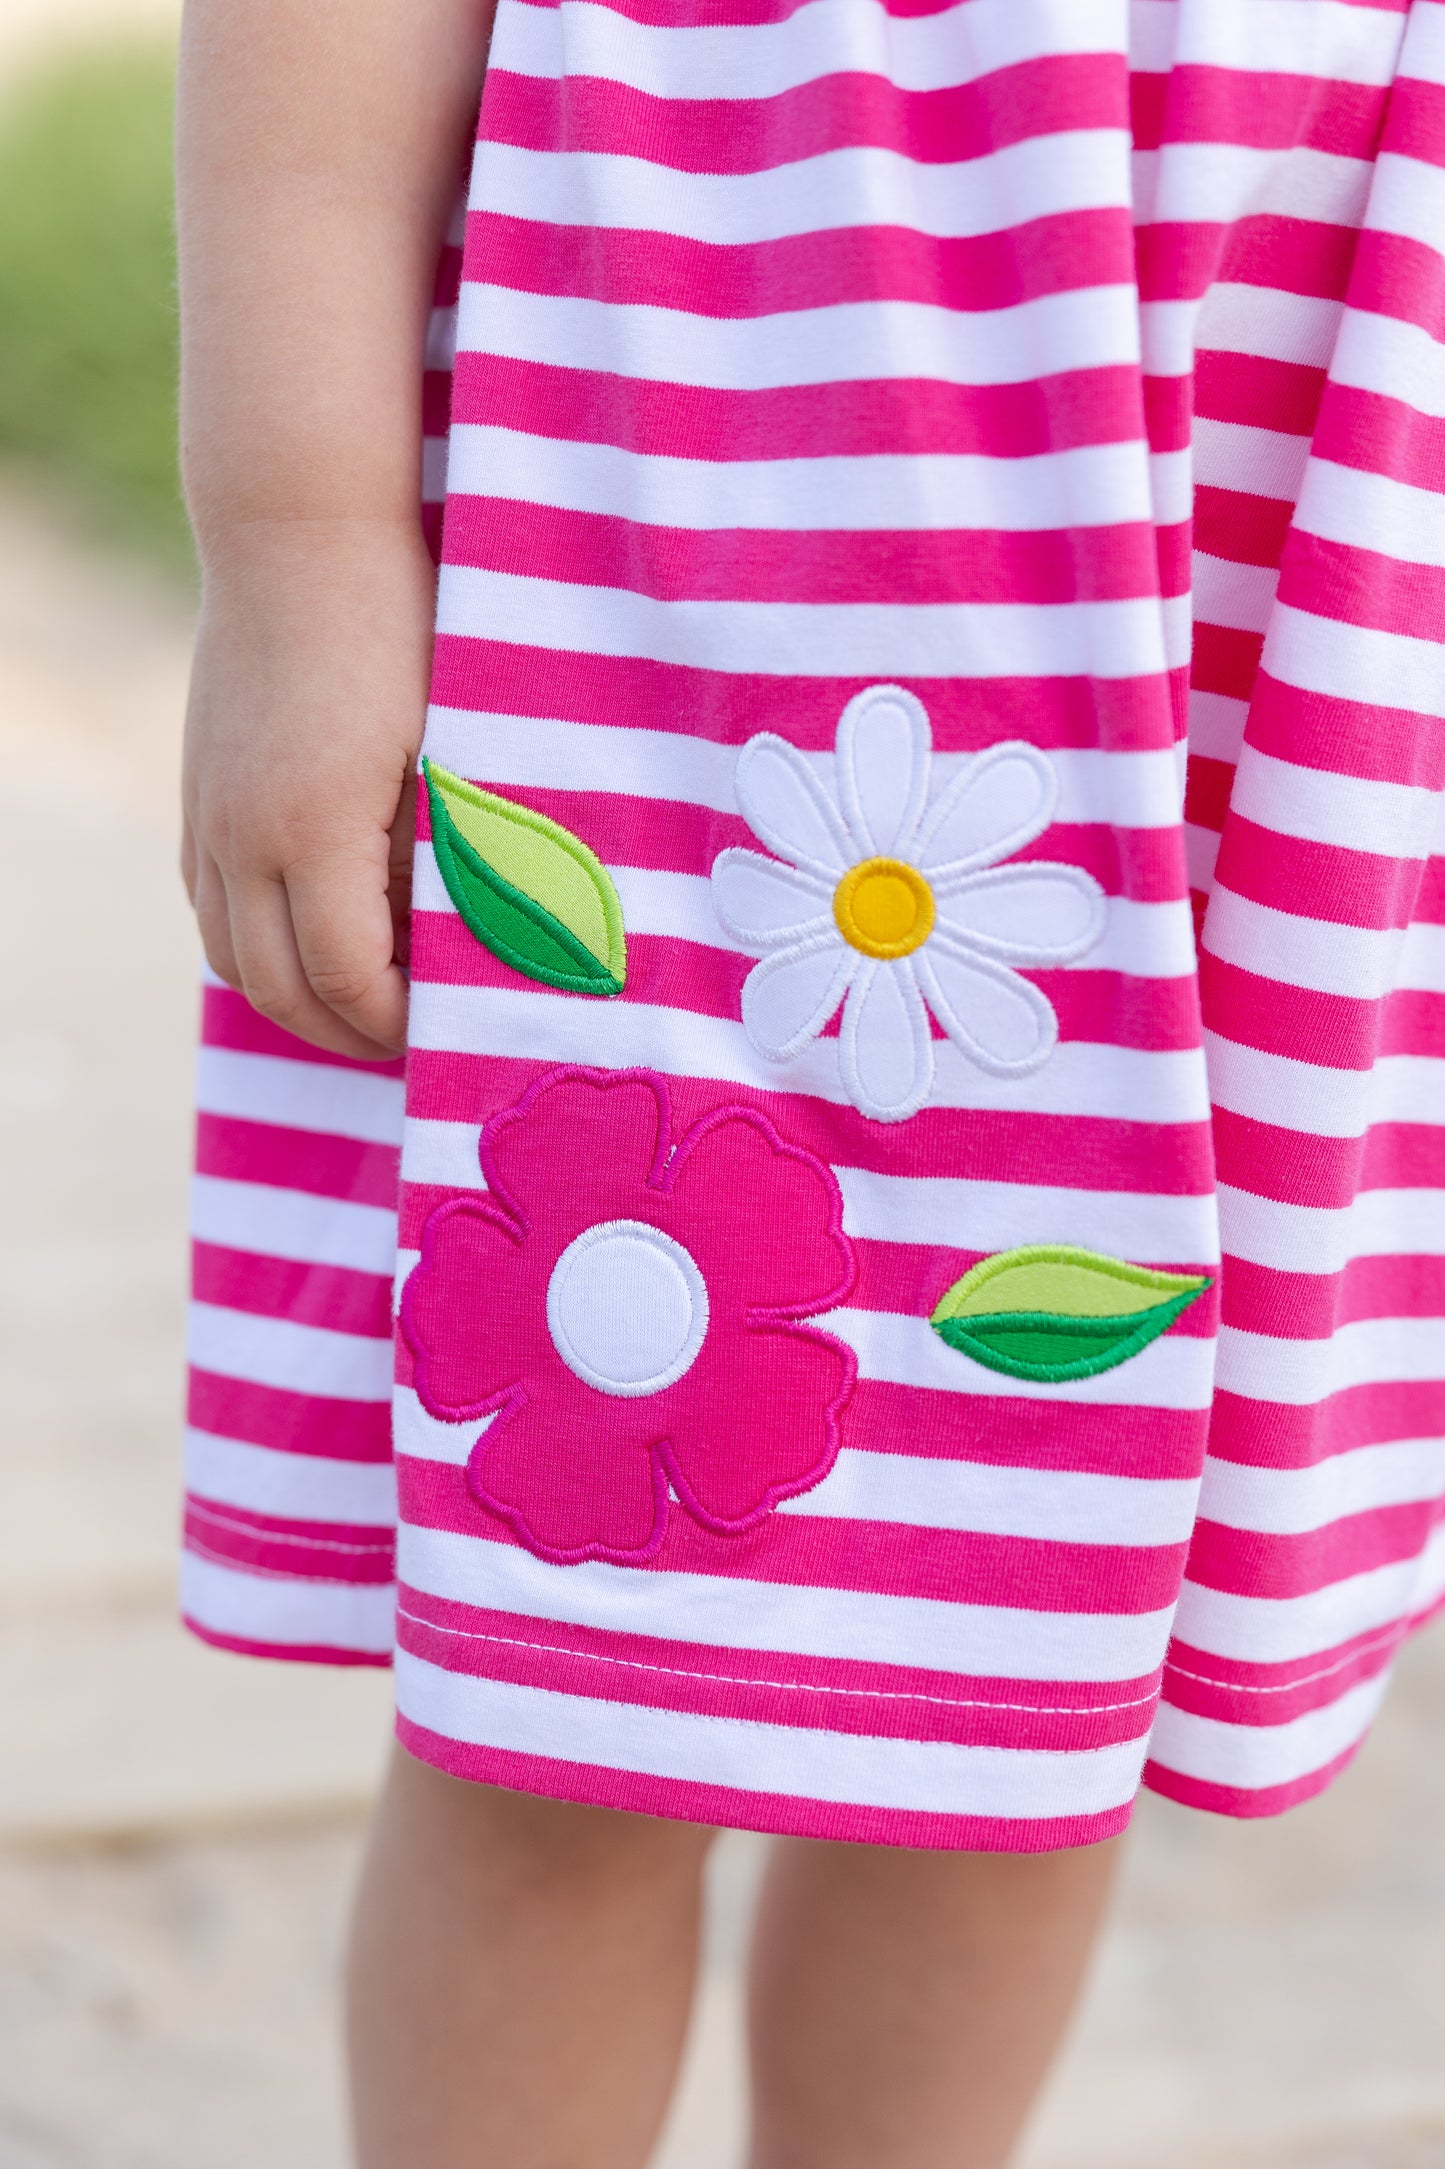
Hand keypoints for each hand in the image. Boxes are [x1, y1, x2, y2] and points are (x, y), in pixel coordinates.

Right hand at [181, 518, 433, 1059]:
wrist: (300, 530)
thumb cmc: (403, 631)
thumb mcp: (448, 751)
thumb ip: (448, 857)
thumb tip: (456, 948)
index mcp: (313, 831)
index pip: (348, 980)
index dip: (400, 1024)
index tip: (453, 1029)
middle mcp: (241, 836)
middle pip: (278, 989)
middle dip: (349, 1033)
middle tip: (416, 1040)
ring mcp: (207, 816)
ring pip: (231, 956)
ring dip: (297, 997)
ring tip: (369, 1002)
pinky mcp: (197, 794)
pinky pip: (211, 905)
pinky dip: (259, 945)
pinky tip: (318, 934)